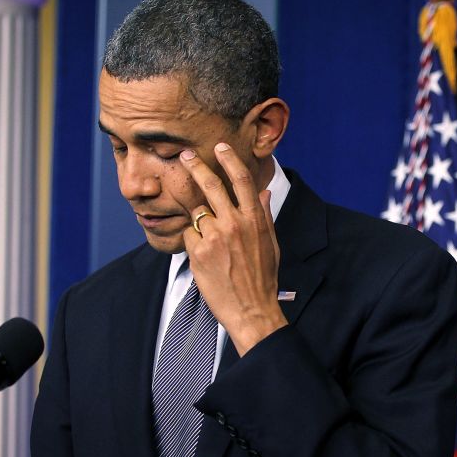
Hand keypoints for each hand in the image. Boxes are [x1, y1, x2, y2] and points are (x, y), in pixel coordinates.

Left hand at [179, 143, 285, 354]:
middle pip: (211, 184)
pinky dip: (194, 240)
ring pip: (197, 212)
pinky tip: (205, 255)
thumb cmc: (263, 278)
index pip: (241, 179)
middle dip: (195, 166)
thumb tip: (263, 192)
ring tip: (206, 234)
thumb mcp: (271, 243)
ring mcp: (215, 236)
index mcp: (255, 219)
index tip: (221, 147)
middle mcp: (234, 223)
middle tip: (185, 156)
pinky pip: (190, 234)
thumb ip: (264, 215)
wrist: (251, 310)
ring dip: (198, 217)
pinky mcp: (199, 252)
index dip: (230, 159)